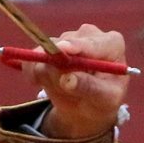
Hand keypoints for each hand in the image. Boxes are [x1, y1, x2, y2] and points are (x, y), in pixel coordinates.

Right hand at [22, 24, 129, 138]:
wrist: (88, 107)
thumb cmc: (104, 100)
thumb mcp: (105, 99)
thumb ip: (89, 87)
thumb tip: (66, 79)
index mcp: (112, 43)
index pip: (92, 43)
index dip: (76, 46)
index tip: (62, 49)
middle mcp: (88, 35)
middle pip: (65, 44)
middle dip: (58, 65)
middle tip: (61, 88)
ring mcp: (67, 38)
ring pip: (46, 52)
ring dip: (48, 74)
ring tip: (61, 91)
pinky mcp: (48, 46)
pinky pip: (32, 57)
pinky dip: (32, 72)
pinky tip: (40, 84)